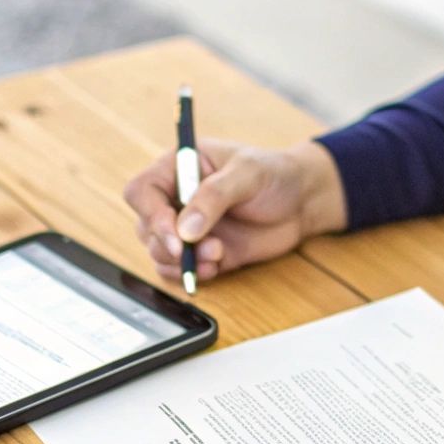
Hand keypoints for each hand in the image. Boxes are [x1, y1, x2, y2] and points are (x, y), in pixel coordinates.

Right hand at [125, 138, 346, 285]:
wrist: (301, 201)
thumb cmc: (274, 174)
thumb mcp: (247, 173)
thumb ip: (214, 197)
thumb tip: (184, 230)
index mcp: (178, 168)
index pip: (142, 191)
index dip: (151, 214)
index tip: (174, 234)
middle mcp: (176, 199)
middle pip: (145, 227)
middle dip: (167, 245)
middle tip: (195, 251)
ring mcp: (187, 228)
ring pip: (158, 253)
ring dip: (182, 262)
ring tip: (217, 254)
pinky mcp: (201, 252)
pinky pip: (179, 271)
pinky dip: (192, 274)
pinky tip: (216, 267)